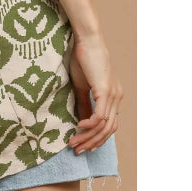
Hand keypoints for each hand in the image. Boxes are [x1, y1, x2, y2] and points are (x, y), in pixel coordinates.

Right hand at [67, 31, 122, 153]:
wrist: (87, 41)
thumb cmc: (83, 59)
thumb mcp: (82, 86)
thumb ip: (84, 104)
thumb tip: (82, 121)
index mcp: (114, 97)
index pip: (110, 126)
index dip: (97, 138)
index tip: (82, 145)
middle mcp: (117, 98)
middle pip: (108, 130)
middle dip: (92, 143)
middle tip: (77, 149)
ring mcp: (113, 95)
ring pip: (104, 126)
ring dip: (89, 137)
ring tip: (74, 142)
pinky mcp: (105, 91)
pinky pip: (100, 116)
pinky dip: (90, 125)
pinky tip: (78, 127)